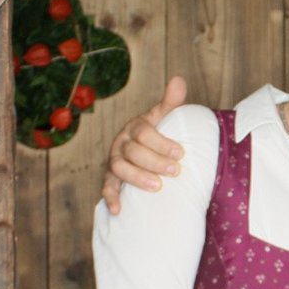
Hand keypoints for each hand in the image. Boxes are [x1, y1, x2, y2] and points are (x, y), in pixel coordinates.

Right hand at [101, 76, 188, 213]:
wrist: (143, 151)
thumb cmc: (156, 135)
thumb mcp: (163, 118)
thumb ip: (171, 102)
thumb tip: (179, 79)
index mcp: (135, 127)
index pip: (144, 132)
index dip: (161, 142)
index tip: (181, 152)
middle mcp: (121, 142)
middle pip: (132, 151)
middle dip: (154, 161)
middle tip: (176, 171)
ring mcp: (114, 161)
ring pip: (118, 168)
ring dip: (137, 177)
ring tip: (157, 187)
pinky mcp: (111, 178)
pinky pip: (107, 187)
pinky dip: (110, 198)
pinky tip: (118, 210)